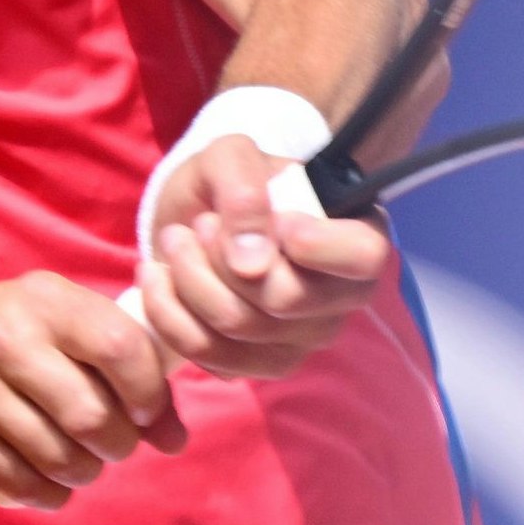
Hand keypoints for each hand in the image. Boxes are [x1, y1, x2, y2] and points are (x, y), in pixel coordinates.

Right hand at [0, 273, 189, 509]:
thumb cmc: (2, 349)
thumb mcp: (53, 329)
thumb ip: (119, 367)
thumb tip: (174, 436)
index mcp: (43, 298)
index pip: (120, 347)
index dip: (150, 395)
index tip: (150, 418)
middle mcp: (4, 334)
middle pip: (92, 413)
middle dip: (117, 445)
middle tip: (111, 446)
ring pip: (60, 455)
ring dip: (83, 473)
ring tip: (78, 463)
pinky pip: (23, 483)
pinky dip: (48, 494)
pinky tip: (45, 480)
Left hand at [138, 134, 394, 379]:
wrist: (193, 224)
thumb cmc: (229, 185)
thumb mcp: (231, 158)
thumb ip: (245, 189)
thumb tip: (253, 262)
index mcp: (356, 238)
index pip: (365, 257)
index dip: (318, 244)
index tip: (277, 219)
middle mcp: (339, 300)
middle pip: (285, 298)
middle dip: (222, 255)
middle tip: (200, 223)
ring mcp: (300, 341)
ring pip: (239, 325)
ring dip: (188, 276)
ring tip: (175, 241)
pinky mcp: (255, 366)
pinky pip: (206, 353)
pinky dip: (168, 311)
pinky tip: (158, 278)